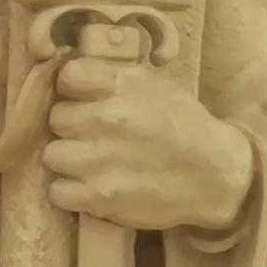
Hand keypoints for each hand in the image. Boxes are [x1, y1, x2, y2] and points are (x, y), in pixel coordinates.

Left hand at [41, 57, 254, 232]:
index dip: (73, 89)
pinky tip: (90, 186)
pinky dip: (71, 191)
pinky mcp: (99, 196)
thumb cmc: (183, 125)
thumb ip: (112, 77)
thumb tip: (70, 70)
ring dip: (68, 160)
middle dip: (71, 127)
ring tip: (91, 162)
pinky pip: (58, 191)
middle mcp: (107, 118)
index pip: (68, 76)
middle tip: (93, 135)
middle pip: (56, 117)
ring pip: (52, 154)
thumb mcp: (154, 84)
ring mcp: (99, 160)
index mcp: (121, 84)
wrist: (214, 175)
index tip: (83, 99)